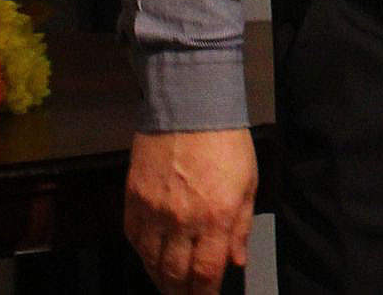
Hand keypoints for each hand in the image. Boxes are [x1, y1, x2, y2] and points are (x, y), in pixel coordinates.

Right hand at [123, 128, 256, 293]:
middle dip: (180, 293)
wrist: (190, 106)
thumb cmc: (227, 144)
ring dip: (159, 279)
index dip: (204, 294)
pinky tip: (150, 259)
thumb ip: (241, 227)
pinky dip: (142, 255)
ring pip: (150, 261)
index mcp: (216, 216)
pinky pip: (134, 239)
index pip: (206, 272)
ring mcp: (153, 211)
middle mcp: (182, 220)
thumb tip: (236, 262)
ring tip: (168, 286)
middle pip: (174, 274)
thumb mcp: (249, 184)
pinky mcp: (133, 199)